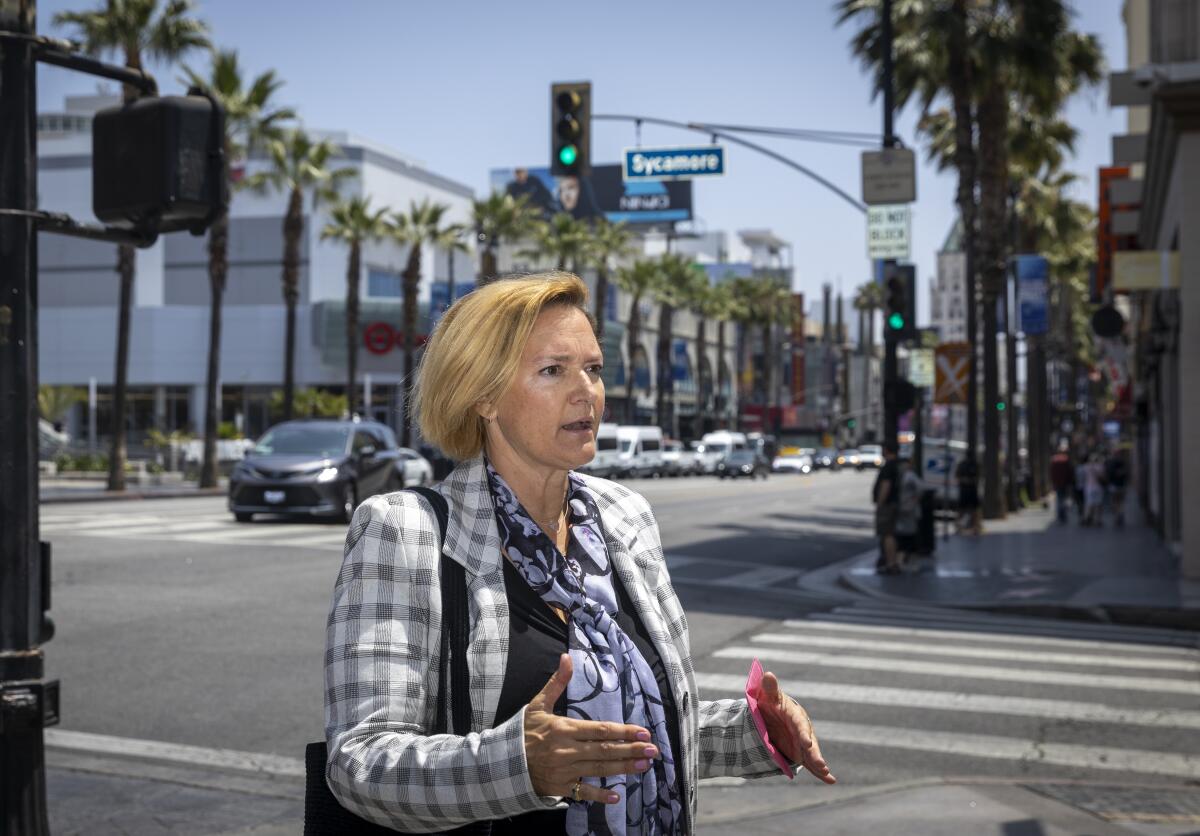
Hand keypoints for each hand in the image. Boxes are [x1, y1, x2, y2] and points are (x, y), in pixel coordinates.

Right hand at [524, 654, 657, 803]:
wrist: (502, 761)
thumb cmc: (523, 731)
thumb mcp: (538, 704)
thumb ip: (557, 683)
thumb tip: (566, 657)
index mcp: (564, 729)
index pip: (600, 730)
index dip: (623, 731)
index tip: (643, 731)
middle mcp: (567, 751)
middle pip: (605, 750)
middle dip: (631, 749)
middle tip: (653, 750)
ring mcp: (565, 771)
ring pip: (599, 769)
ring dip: (624, 768)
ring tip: (644, 765)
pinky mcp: (560, 787)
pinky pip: (583, 792)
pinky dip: (600, 795)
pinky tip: (617, 797)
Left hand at [759, 671, 835, 783]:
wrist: (773, 712)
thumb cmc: (770, 702)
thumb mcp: (767, 696)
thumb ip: (769, 688)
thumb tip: (768, 674)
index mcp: (795, 715)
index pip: (799, 725)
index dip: (803, 734)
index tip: (807, 743)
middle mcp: (802, 729)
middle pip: (810, 742)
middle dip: (815, 754)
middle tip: (820, 764)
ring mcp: (802, 742)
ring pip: (812, 754)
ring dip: (818, 763)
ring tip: (825, 773)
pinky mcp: (801, 751)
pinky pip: (811, 763)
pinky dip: (821, 772)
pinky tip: (831, 781)